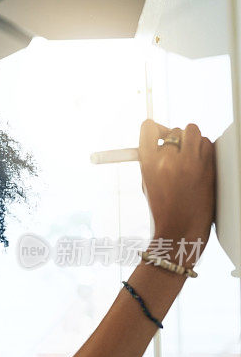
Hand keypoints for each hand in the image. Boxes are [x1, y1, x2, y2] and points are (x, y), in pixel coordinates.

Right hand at [138, 120, 215, 251]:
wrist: (182, 228)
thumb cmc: (164, 208)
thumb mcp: (147, 182)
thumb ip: (152, 159)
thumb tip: (160, 139)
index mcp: (149, 163)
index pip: (149, 128)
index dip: (155, 129)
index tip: (158, 134)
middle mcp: (169, 159)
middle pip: (174, 130)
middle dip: (176, 139)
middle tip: (175, 151)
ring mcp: (191, 161)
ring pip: (194, 133)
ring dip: (192, 142)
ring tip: (189, 160)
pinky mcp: (209, 164)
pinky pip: (208, 143)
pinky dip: (204, 150)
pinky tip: (200, 164)